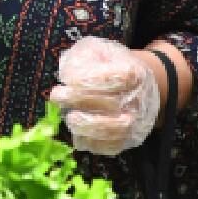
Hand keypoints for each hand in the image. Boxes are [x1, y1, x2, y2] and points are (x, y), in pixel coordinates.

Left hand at [50, 37, 159, 156]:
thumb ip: (82, 57)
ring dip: (86, 126)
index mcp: (134, 73)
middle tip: (58, 96)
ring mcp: (137, 122)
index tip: (67, 80)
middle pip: (114, 104)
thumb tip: (67, 76)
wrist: (138, 86)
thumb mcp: (96, 50)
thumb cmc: (110, 65)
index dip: (88, 80)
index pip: (116, 77)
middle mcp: (139, 99)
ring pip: (115, 130)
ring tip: (69, 117)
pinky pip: (111, 147)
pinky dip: (92, 142)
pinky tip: (77, 132)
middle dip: (80, 101)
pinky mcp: (129, 140)